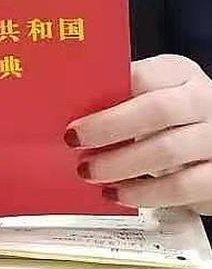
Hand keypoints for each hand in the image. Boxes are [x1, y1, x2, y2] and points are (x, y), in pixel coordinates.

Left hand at [65, 55, 211, 213]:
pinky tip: (119, 194)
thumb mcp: (154, 94)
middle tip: (75, 140)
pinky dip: (144, 194)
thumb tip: (70, 107)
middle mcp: (203, 101)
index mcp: (180, 74)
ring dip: (120, 164)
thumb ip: (122, 96)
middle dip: (109, 127)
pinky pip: (180, 187)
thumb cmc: (173, 117)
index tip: (76, 109)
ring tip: (89, 172)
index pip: (143, 74)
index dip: (107, 91)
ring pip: (166, 152)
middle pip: (157, 110)